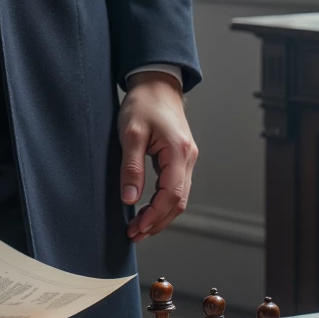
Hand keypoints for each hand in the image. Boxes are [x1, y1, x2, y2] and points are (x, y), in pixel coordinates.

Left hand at [118, 73, 196, 241]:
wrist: (156, 84)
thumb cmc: (143, 103)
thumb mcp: (130, 134)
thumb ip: (131, 168)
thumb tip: (130, 199)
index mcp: (178, 152)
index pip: (171, 195)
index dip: (154, 216)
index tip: (137, 228)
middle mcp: (188, 157)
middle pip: (178, 202)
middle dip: (157, 222)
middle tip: (135, 234)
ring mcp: (187, 158)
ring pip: (179, 197)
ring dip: (161, 215)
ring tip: (140, 227)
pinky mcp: (181, 157)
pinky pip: (176, 186)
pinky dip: (163, 202)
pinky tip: (149, 209)